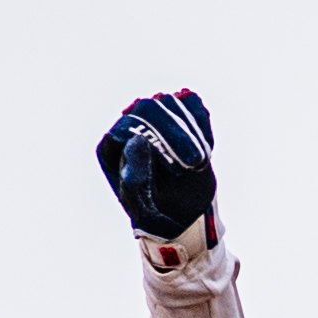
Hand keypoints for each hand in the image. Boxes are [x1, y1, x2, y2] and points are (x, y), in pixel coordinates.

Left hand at [103, 89, 218, 242]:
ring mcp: (153, 118)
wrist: (181, 215)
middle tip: (197, 162)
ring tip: (200, 162)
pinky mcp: (176, 116)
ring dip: (193, 131)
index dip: (155, 140)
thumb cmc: (157, 212)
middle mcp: (130, 126)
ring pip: (171, 102)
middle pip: (150, 107)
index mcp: (112, 147)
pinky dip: (202, 121)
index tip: (180, 165)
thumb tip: (138, 139)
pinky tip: (206, 147)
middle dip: (178, 134)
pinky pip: (190, 103)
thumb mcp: (143, 204)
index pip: (129, 126)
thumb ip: (135, 176)